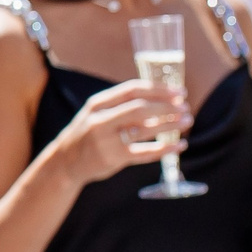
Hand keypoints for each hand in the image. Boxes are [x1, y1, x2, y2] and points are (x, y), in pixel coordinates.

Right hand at [48, 78, 190, 184]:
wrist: (64, 162)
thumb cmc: (87, 134)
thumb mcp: (96, 113)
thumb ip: (121, 105)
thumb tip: (159, 98)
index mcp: (98, 103)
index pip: (133, 90)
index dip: (158, 89)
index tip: (178, 91)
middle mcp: (101, 119)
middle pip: (140, 108)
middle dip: (167, 106)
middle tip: (185, 107)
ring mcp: (107, 140)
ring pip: (145, 129)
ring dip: (170, 124)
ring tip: (187, 121)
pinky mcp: (114, 159)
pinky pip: (145, 153)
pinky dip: (165, 149)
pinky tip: (180, 145)